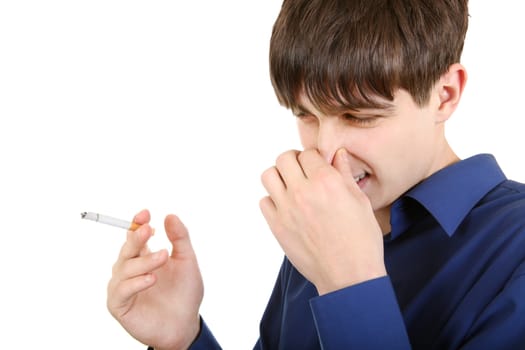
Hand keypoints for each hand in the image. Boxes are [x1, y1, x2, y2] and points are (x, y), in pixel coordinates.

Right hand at [107, 209, 202, 349]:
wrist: (185, 325)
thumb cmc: (184, 293)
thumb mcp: (187, 261)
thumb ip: (180, 239)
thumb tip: (170, 215)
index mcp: (143, 256)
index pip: (134, 236)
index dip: (137, 224)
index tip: (146, 214)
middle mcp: (130, 269)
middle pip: (127, 248)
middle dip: (137, 238)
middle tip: (150, 230)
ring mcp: (122, 286)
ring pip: (125, 268)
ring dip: (144, 261)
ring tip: (163, 257)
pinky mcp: (119, 305)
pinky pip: (122, 290)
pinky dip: (136, 283)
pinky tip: (151, 279)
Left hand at [259, 148, 385, 294]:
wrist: (349, 276)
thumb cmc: (361, 241)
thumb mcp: (360, 202)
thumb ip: (344, 174)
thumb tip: (337, 154)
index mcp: (327, 182)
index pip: (309, 153)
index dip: (314, 158)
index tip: (318, 166)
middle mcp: (303, 191)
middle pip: (284, 158)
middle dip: (294, 161)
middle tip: (302, 172)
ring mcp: (287, 209)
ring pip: (269, 175)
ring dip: (279, 176)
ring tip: (291, 186)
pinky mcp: (277, 227)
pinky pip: (264, 202)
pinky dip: (273, 200)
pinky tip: (287, 207)